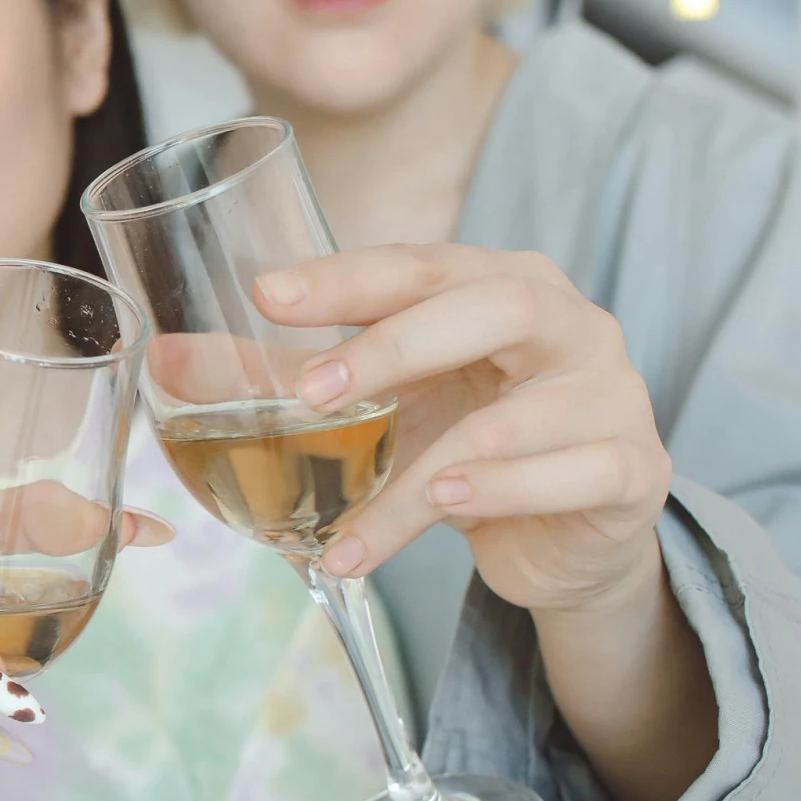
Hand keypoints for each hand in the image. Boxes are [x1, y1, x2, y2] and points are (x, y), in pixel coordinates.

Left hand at [256, 244, 672, 613]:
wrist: (567, 535)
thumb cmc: (467, 444)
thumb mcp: (383, 407)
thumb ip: (288, 379)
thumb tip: (165, 357)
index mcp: (502, 285)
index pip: (421, 264)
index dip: (346, 277)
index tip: (265, 294)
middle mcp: (567, 323)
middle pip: (490, 306)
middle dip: (393, 347)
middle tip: (309, 392)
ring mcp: (611, 393)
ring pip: (517, 419)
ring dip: (422, 475)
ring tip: (347, 522)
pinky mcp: (634, 468)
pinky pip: (572, 474)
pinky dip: (503, 495)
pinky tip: (448, 512)